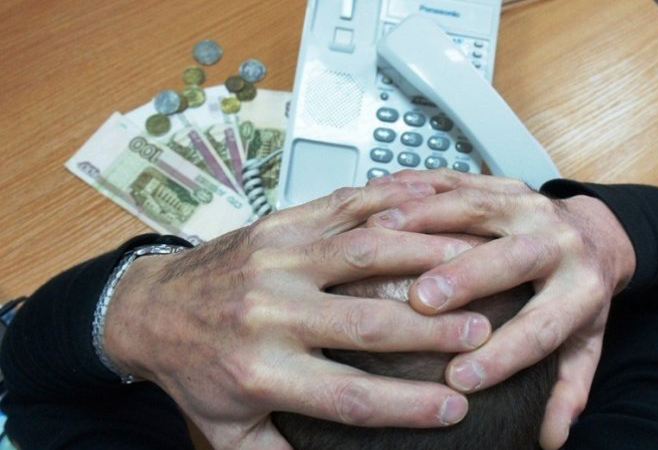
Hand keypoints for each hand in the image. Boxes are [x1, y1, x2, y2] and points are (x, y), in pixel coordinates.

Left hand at [102, 181, 493, 449]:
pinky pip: (345, 207)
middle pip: (367, 322)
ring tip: (474, 263)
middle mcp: (270, 311)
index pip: (348, 396)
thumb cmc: (194, 368)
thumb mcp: (226, 431)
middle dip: (432, 330)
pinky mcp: (282, 225)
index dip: (408, 406)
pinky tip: (430, 205)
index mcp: (260, 370)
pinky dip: (392, 203)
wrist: (145, 307)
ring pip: (364, 253)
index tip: (456, 407)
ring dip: (425, 257)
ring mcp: (278, 259)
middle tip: (484, 333)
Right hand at [366, 170, 635, 449]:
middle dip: (465, 276)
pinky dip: (417, 187)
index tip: (461, 380)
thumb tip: (552, 437)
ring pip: (478, 206)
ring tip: (381, 238)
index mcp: (581, 288)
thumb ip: (568, 388)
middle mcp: (556, 240)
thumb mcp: (585, 344)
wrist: (597, 234)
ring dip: (427, 219)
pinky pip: (459, 178)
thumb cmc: (581, 293)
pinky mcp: (502, 183)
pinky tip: (381, 197)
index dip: (503, 354)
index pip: (542, 326)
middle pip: (511, 256)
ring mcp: (529, 204)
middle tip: (422, 300)